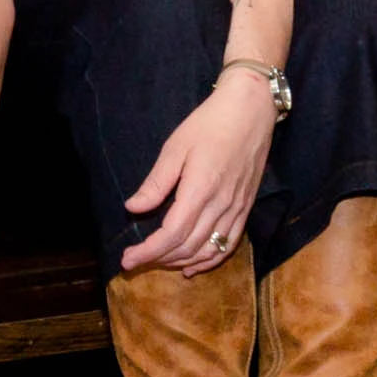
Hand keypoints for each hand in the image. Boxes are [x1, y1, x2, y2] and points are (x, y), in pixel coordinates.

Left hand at [114, 74, 274, 272]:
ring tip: (158, 263)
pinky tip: (193, 266)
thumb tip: (132, 209)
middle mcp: (221, 205)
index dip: (148, 252)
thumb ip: (156, 183)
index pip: (172, 234)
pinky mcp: (246, 208)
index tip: (127, 260)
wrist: (250, 111)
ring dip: (181, 261)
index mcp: (200, 190)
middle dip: (159, 259)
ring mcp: (237, 209)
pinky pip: (229, 244)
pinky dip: (210, 260)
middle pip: (188, 246)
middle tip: (135, 261)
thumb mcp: (175, 148)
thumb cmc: (208, 124)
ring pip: (208, 250)